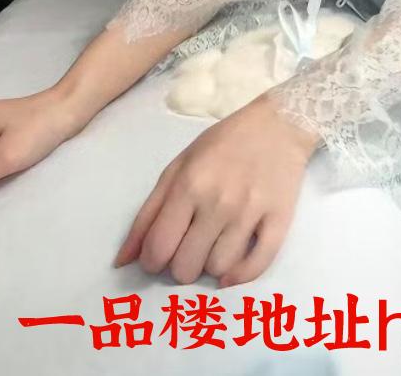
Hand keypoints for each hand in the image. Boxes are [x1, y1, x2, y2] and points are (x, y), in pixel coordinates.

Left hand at [113, 93, 319, 287]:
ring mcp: (250, 213)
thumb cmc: (222, 144)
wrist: (278, 126)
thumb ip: (148, 213)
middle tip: (188, 247)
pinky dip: (239, 275)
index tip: (159, 254)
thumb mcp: (178, 167)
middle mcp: (218, 201)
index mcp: (189, 185)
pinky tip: (231, 268)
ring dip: (210, 265)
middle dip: (180, 264)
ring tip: (213, 245)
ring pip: (217, 270)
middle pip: (185, 267)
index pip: (158, 248)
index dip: (152, 261)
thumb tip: (122, 261)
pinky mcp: (279, 221)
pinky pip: (256, 266)